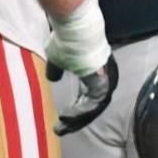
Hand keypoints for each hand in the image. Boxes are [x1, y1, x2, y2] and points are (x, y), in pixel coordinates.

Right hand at [45, 0, 116, 135]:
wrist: (73, 28)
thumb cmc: (66, 39)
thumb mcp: (57, 58)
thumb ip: (57, 70)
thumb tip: (52, 78)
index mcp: (95, 73)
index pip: (89, 97)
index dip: (76, 109)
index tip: (61, 119)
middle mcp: (104, 78)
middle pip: (92, 106)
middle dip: (76, 120)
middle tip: (60, 130)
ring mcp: (105, 80)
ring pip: (94, 108)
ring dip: (77, 118)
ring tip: (61, 126)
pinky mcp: (101, 81)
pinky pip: (93, 103)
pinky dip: (80, 111)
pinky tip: (66, 116)